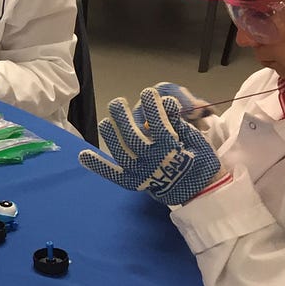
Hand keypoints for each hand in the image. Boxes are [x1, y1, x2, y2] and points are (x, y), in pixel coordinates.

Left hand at [78, 88, 222, 205]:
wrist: (201, 192)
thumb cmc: (200, 161)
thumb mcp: (197, 141)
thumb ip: (180, 124)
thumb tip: (166, 102)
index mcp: (172, 150)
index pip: (159, 124)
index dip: (152, 106)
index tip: (147, 92)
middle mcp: (153, 161)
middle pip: (132, 137)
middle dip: (123, 117)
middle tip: (118, 102)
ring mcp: (141, 172)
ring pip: (120, 152)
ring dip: (110, 135)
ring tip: (106, 121)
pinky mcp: (133, 183)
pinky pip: (113, 175)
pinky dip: (98, 166)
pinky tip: (83, 155)